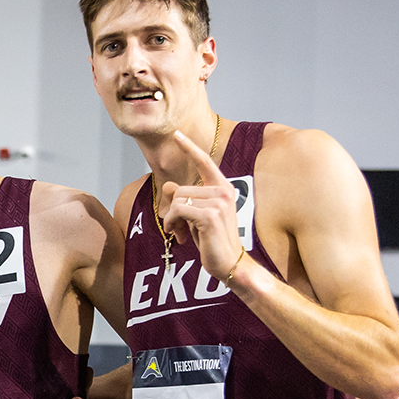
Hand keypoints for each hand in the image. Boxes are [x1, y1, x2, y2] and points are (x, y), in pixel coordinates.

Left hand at [158, 130, 250, 284]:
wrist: (230, 263)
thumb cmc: (213, 240)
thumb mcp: (197, 216)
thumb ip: (185, 199)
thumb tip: (168, 186)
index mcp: (223, 188)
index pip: (204, 162)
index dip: (189, 147)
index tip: (176, 134)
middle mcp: (223, 191)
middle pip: (180, 189)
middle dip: (172, 210)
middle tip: (177, 228)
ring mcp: (218, 202)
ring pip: (177, 200)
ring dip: (171, 219)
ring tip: (179, 233)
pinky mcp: (210, 216)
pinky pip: (178, 211)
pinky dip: (172, 223)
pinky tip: (179, 236)